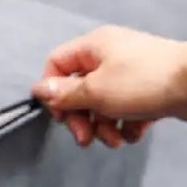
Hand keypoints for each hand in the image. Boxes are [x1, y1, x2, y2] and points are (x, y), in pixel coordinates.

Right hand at [31, 25, 186, 147]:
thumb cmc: (148, 80)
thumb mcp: (94, 91)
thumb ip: (63, 94)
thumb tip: (38, 90)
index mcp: (93, 48)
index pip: (56, 66)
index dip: (53, 93)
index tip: (61, 115)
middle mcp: (109, 57)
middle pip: (78, 91)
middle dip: (81, 120)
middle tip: (86, 137)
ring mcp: (128, 74)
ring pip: (100, 106)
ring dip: (102, 128)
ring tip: (114, 138)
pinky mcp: (145, 90)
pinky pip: (123, 111)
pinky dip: (124, 125)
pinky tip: (133, 132)